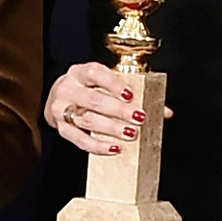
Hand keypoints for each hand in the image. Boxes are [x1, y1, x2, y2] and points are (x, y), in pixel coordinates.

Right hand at [46, 61, 160, 158]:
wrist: (57, 99)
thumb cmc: (88, 89)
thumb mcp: (104, 84)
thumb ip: (133, 93)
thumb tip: (164, 111)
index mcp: (80, 73)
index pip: (95, 73)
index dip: (113, 84)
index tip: (130, 95)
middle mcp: (68, 88)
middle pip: (93, 100)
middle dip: (118, 110)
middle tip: (138, 118)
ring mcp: (60, 109)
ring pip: (87, 120)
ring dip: (111, 129)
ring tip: (130, 134)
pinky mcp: (61, 129)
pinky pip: (80, 140)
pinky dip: (98, 145)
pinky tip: (115, 147)